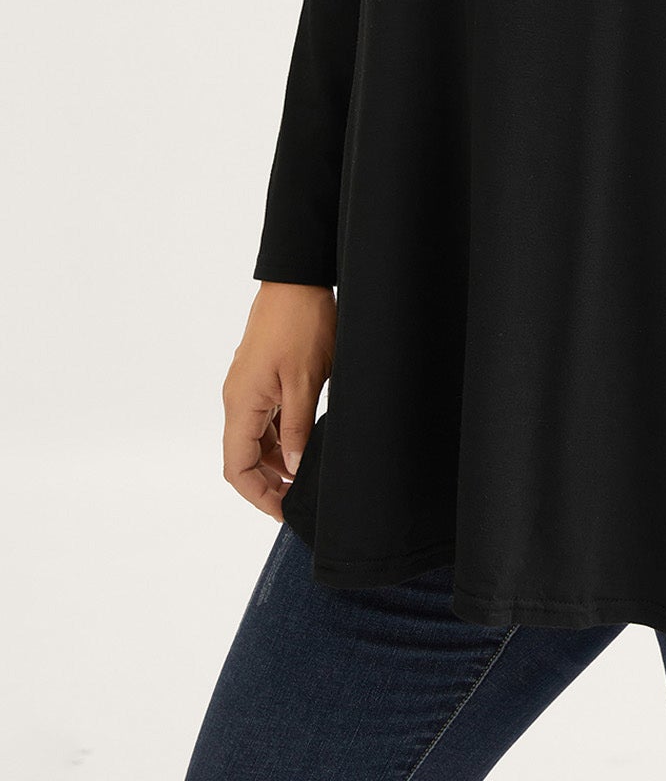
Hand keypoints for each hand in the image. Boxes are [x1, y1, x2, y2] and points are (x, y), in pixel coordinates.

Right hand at [222, 282, 335, 518]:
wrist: (298, 279)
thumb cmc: (301, 324)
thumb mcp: (306, 381)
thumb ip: (297, 428)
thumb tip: (292, 467)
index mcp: (241, 404)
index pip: (236, 467)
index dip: (257, 495)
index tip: (284, 511)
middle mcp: (237, 399)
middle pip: (242, 457)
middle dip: (268, 483)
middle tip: (299, 499)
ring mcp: (247, 387)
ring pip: (254, 439)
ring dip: (275, 460)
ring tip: (306, 475)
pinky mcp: (259, 377)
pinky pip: (263, 418)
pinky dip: (279, 436)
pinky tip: (303, 442)